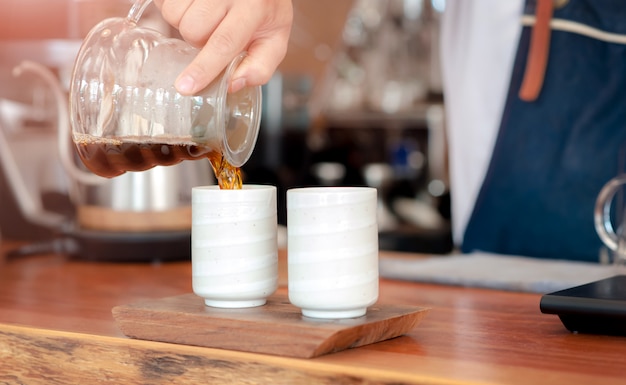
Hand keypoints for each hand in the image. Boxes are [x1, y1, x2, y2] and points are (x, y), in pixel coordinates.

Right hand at [152, 0, 292, 94]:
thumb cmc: (264, 11)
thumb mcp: (274, 39)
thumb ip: (259, 67)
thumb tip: (232, 85)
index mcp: (254, 7)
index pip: (224, 42)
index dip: (204, 68)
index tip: (186, 87)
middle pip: (193, 30)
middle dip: (198, 41)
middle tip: (214, 33)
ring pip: (174, 15)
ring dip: (184, 24)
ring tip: (205, 18)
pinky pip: (165, 2)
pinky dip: (175, 9)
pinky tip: (194, 7)